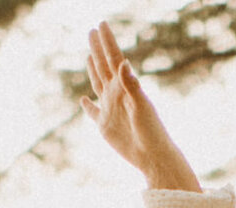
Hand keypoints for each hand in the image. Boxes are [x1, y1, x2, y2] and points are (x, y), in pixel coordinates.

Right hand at [81, 23, 201, 192]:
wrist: (152, 156)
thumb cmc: (151, 131)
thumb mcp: (141, 106)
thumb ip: (131, 85)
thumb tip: (123, 63)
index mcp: (125, 87)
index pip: (114, 59)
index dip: (107, 42)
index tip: (101, 25)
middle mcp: (116, 95)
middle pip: (103, 66)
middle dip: (98, 48)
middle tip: (92, 31)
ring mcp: (109, 109)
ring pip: (97, 84)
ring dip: (93, 70)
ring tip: (90, 56)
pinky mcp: (105, 126)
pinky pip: (92, 113)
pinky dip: (87, 107)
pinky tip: (83, 100)